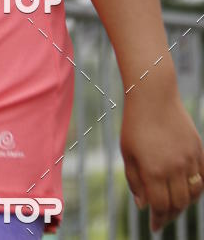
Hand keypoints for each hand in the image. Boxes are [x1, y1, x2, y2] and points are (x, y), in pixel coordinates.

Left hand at [121, 84, 203, 230]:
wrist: (154, 96)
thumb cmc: (135, 124)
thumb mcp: (127, 152)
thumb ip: (135, 181)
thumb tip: (144, 205)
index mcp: (153, 170)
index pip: (161, 207)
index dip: (158, 219)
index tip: (155, 227)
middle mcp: (174, 168)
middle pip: (178, 204)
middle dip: (170, 214)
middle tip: (163, 217)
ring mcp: (189, 159)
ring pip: (193, 194)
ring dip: (184, 203)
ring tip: (174, 205)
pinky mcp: (198, 150)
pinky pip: (202, 178)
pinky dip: (195, 188)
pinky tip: (186, 190)